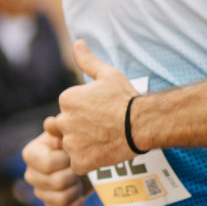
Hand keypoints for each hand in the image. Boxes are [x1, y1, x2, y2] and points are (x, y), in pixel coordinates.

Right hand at [22, 119, 90, 205]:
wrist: (87, 156)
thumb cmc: (76, 140)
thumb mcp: (69, 131)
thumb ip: (60, 128)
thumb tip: (50, 123)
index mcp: (31, 154)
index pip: (49, 164)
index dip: (67, 160)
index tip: (76, 152)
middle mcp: (31, 174)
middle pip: (56, 182)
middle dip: (74, 174)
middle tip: (82, 166)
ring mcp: (40, 192)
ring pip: (62, 199)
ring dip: (77, 188)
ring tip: (80, 177)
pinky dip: (78, 203)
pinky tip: (81, 192)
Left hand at [55, 40, 137, 174]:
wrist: (142, 124)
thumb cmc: (126, 97)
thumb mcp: (108, 74)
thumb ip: (88, 60)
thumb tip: (77, 42)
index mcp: (67, 99)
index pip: (69, 107)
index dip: (86, 109)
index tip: (101, 110)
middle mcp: (64, 121)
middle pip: (67, 127)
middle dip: (81, 127)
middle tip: (103, 125)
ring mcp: (71, 143)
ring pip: (71, 146)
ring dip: (84, 144)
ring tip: (104, 138)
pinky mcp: (79, 162)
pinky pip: (78, 163)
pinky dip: (89, 160)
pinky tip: (103, 151)